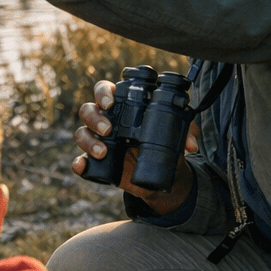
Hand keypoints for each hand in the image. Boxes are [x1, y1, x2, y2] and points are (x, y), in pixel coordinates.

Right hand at [72, 79, 199, 214]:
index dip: (103, 93)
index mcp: (122, 107)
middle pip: (88, 109)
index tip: (111, 103)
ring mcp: (98, 140)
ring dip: (88, 140)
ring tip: (103, 152)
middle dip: (95, 117)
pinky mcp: (95, 162)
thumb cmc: (163, 147)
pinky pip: (80, 160)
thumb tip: (191, 144)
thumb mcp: (175, 138)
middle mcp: (106, 120)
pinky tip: (82, 166)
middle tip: (108, 129)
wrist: (159, 179)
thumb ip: (185, 134)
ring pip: (81, 132)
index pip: (104, 91)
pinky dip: (79, 163)